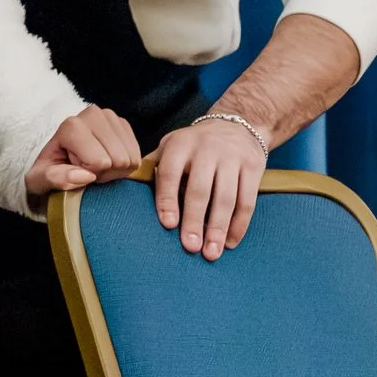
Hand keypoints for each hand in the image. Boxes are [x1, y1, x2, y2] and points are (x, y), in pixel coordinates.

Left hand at [27, 105, 141, 198]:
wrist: (57, 160)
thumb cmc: (48, 171)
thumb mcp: (40, 180)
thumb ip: (55, 178)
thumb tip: (85, 175)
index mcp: (71, 125)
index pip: (99, 162)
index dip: (89, 173)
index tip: (74, 169)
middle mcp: (93, 114)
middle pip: (118, 159)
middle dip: (104, 172)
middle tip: (86, 168)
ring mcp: (111, 117)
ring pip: (131, 158)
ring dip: (115, 170)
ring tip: (96, 165)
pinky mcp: (123, 124)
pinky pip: (138, 156)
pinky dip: (125, 165)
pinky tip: (108, 160)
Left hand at [152, 116, 265, 259]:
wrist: (237, 123)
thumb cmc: (194, 143)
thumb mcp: (172, 145)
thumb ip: (153, 165)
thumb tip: (123, 184)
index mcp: (180, 145)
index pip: (170, 173)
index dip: (167, 200)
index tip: (167, 224)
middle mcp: (206, 150)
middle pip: (200, 190)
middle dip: (194, 220)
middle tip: (190, 247)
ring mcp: (232, 158)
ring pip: (226, 198)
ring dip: (218, 228)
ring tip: (211, 252)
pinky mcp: (254, 168)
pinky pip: (247, 200)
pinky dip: (239, 224)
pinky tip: (230, 242)